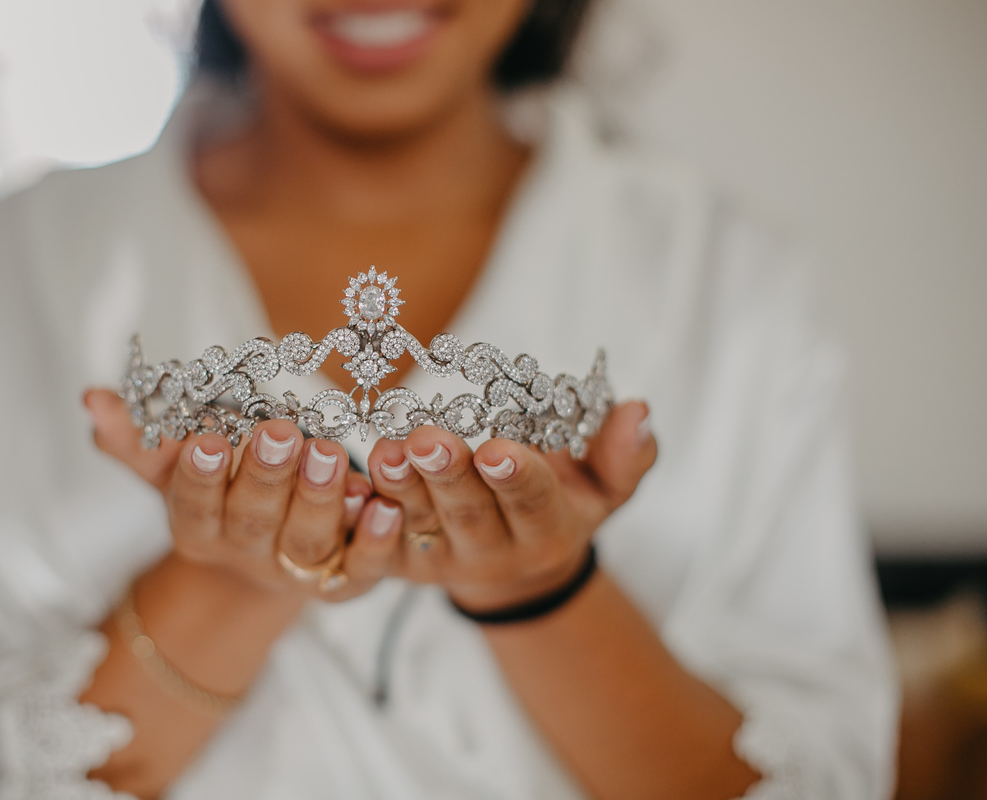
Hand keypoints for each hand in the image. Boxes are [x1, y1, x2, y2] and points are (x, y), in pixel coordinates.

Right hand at [83, 389, 397, 601]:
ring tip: (330, 454)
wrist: (263, 554)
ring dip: (320, 500)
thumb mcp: (172, 468)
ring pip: (307, 543)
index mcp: (201, 532)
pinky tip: (387, 506)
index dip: (201, 478)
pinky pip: (361, 571)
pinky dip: (376, 544)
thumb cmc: (218, 495)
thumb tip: (92, 398)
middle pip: (254, 523)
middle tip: (281, 433)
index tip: (207, 438)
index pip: (195, 508)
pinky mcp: (345, 581)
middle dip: (267, 478)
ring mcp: (297, 572)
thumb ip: (136, 438)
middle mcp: (248, 556)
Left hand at [364, 401, 656, 612]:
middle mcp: (492, 552)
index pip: (531, 502)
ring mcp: (441, 559)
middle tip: (427, 439)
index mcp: (546, 532)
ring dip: (399, 486)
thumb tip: (638, 411)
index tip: (499, 448)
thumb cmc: (562, 505)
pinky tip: (349, 482)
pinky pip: (374, 543)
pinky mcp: (399, 562)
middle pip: (467, 512)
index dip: (515, 476)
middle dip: (447, 475)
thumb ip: (624, 456)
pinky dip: (360, 514)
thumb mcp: (605, 489)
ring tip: (386, 451)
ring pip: (417, 521)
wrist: (514, 563)